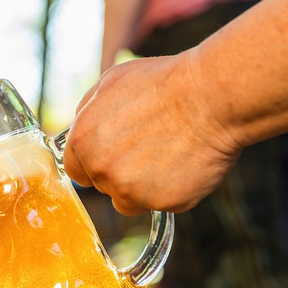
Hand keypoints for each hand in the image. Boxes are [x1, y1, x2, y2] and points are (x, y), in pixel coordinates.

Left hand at [62, 53, 241, 214]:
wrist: (211, 97)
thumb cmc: (164, 83)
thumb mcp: (111, 83)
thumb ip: (87, 111)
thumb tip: (80, 128)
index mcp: (83, 141)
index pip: (76, 169)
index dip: (93, 162)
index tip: (112, 156)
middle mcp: (101, 170)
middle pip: (103, 185)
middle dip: (119, 172)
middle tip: (148, 147)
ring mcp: (131, 190)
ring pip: (129, 200)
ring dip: (143, 186)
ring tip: (167, 155)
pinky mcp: (163, 203)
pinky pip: (161, 204)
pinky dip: (171, 190)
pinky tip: (184, 164)